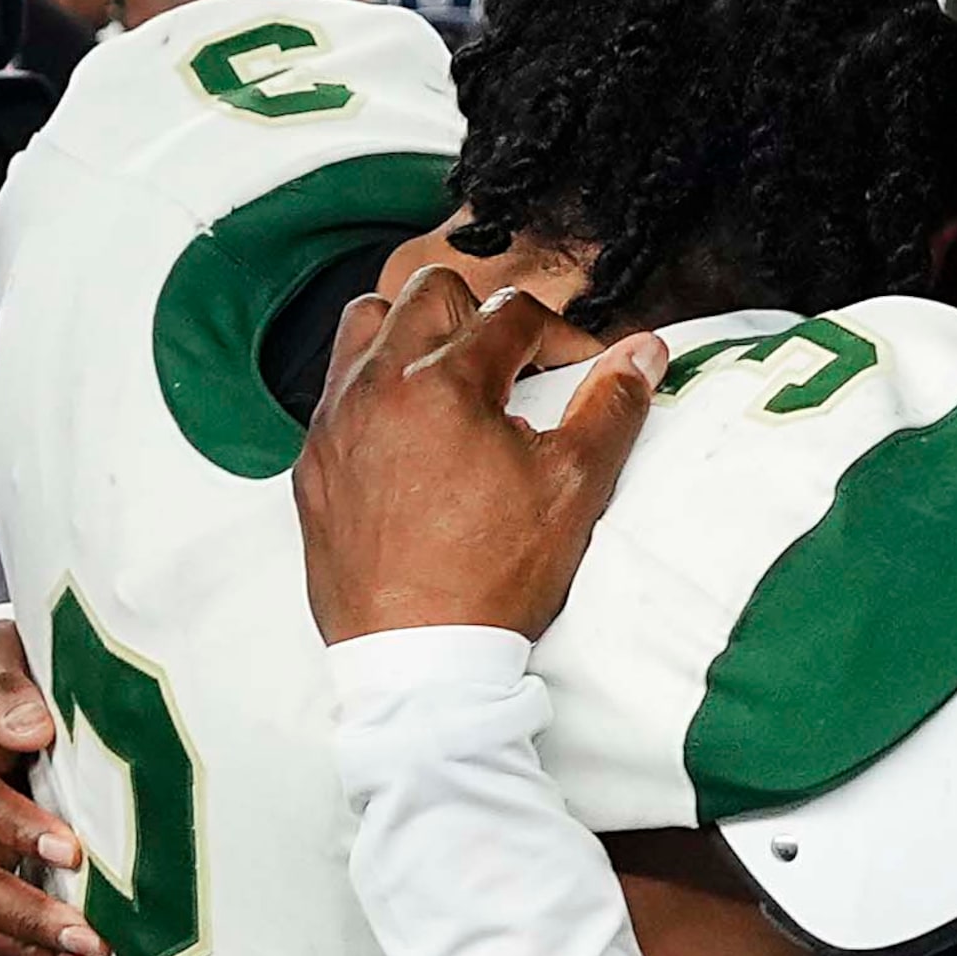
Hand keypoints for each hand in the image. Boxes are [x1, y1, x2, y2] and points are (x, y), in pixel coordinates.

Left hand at [293, 269, 663, 646]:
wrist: (419, 662)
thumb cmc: (491, 580)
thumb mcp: (574, 489)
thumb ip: (611, 407)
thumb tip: (643, 354)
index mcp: (443, 383)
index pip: (513, 314)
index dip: (561, 336)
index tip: (578, 368)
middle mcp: (376, 388)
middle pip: (431, 293)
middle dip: (483, 313)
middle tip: (515, 366)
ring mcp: (335, 424)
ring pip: (365, 324)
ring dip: (414, 331)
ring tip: (453, 379)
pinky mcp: (313, 464)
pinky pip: (337, 391)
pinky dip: (376, 389)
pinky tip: (411, 433)